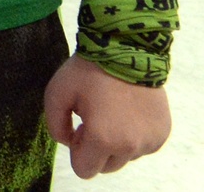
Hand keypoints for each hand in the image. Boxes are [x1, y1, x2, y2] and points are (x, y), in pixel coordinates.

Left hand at [44, 54, 170, 177]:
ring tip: (112, 109)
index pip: (84, 169)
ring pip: (125, 156)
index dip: (77, 149)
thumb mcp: (56, 92)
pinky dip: (134, 134)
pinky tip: (128, 109)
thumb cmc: (88, 69)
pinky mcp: (162, 133)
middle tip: (94, 118)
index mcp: (103, 138)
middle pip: (106, 166)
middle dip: (97, 148)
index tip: (79, 126)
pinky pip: (142, 145)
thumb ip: (55, 125)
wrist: (126, 46)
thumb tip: (69, 143)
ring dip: (117, 141)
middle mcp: (130, 146)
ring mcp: (149, 141)